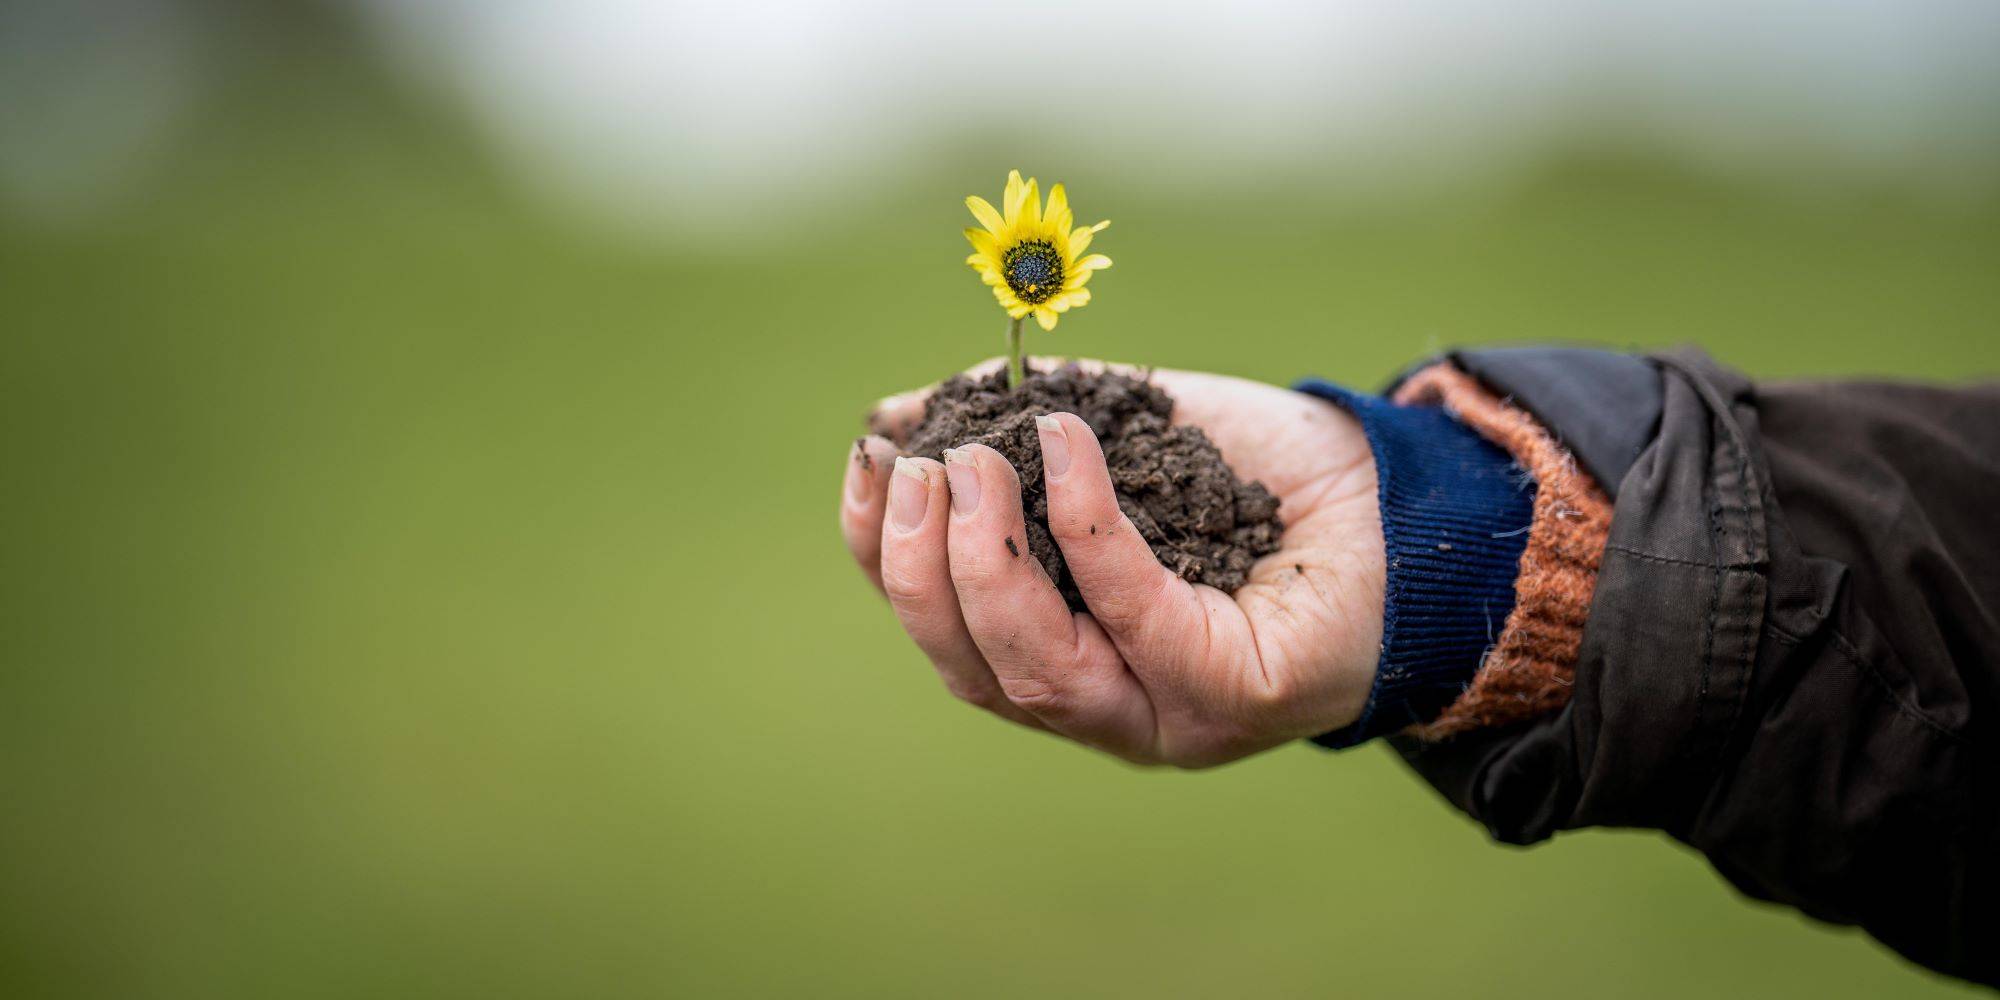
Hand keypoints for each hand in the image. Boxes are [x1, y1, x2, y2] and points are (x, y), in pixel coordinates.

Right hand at [840, 359, 1384, 766]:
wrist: (1400, 493)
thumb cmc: (1260, 475)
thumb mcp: (1120, 435)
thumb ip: (1019, 430)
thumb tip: (898, 413)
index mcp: (1066, 648)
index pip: (945, 629)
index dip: (884, 554)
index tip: (871, 458)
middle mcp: (1107, 701)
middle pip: (973, 668)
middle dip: (925, 566)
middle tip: (927, 464)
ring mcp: (1167, 713)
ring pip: (1034, 675)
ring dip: (986, 561)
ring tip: (978, 460)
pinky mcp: (1232, 695)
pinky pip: (1134, 618)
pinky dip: (1087, 528)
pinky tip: (1067, 446)